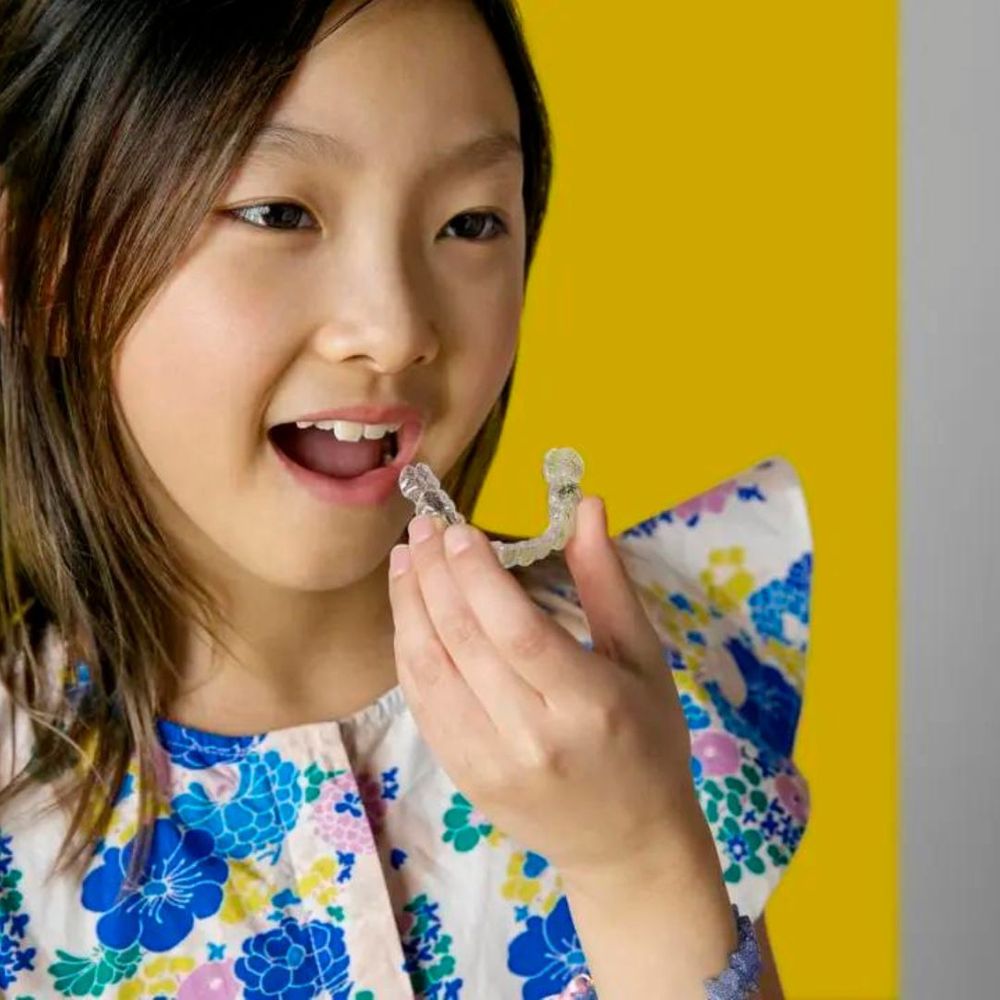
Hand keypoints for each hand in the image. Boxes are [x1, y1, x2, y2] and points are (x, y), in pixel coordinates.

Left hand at [386, 496, 709, 884]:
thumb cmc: (647, 741)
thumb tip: (588, 504)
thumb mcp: (643, 658)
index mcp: (588, 703)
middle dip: (432, 574)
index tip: (455, 529)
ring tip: (404, 560)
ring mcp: (489, 763)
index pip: (516, 628)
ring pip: (429, 670)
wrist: (627, 845)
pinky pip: (422, 704)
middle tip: (421, 527)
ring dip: (408, 606)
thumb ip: (607, 580)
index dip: (476, 573)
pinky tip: (409, 614)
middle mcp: (532, 736)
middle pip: (463, 641)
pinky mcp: (464, 777)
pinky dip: (407, 652)